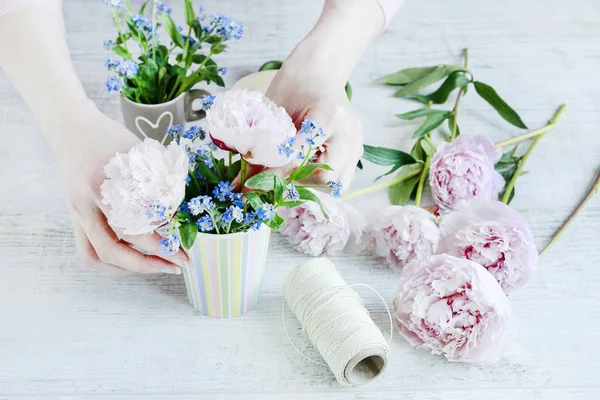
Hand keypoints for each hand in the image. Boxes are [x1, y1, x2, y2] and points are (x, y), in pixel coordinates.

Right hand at [57, 105, 186, 274]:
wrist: (72, 130)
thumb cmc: (110, 139)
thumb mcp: (139, 154)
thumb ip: (157, 182)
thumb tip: (178, 218)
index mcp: (102, 185)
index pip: (132, 227)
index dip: (160, 245)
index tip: (184, 252)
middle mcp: (85, 204)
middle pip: (112, 249)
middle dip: (148, 264)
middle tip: (177, 265)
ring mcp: (76, 214)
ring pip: (95, 256)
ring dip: (127, 268)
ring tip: (156, 267)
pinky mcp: (75, 218)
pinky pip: (87, 251)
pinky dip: (111, 262)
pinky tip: (134, 260)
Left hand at [264, 64, 363, 190]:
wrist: (320, 71)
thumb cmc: (295, 86)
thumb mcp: (276, 112)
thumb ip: (264, 147)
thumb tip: (243, 181)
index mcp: (327, 115)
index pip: (301, 156)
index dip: (276, 172)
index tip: (253, 183)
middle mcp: (347, 132)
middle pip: (326, 177)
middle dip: (298, 182)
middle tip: (276, 178)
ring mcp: (356, 142)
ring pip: (338, 185)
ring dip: (311, 185)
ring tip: (292, 175)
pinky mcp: (357, 150)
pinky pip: (342, 178)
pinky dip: (321, 180)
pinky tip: (305, 170)